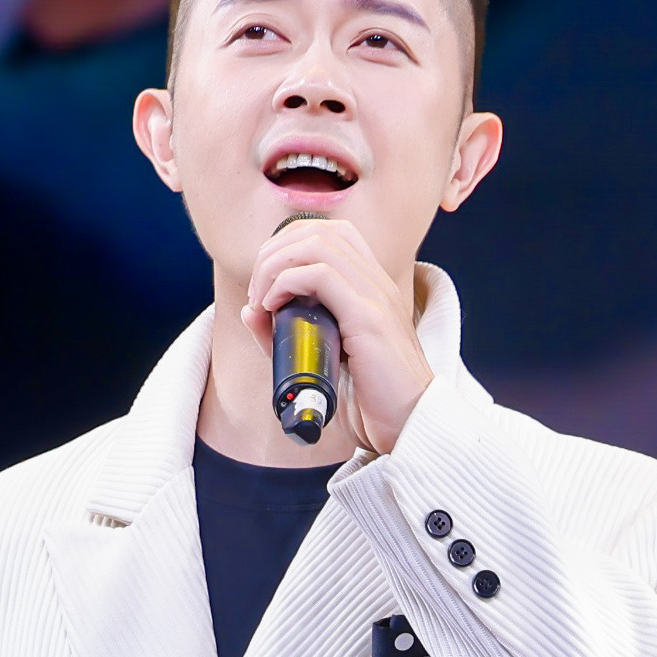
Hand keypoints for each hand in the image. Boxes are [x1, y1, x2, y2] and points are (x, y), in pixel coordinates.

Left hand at [244, 207, 434, 452]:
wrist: (408, 426)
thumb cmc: (368, 398)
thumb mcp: (318, 359)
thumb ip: (283, 334)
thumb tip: (249, 310)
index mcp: (370, 286)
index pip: (329, 233)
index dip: (287, 245)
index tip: (264, 284)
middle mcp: (376, 282)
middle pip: (318, 230)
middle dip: (273, 253)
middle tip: (255, 291)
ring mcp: (375, 296)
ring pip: (317, 244)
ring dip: (275, 265)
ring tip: (261, 299)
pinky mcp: (369, 318)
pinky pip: (321, 275)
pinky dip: (285, 283)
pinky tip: (273, 308)